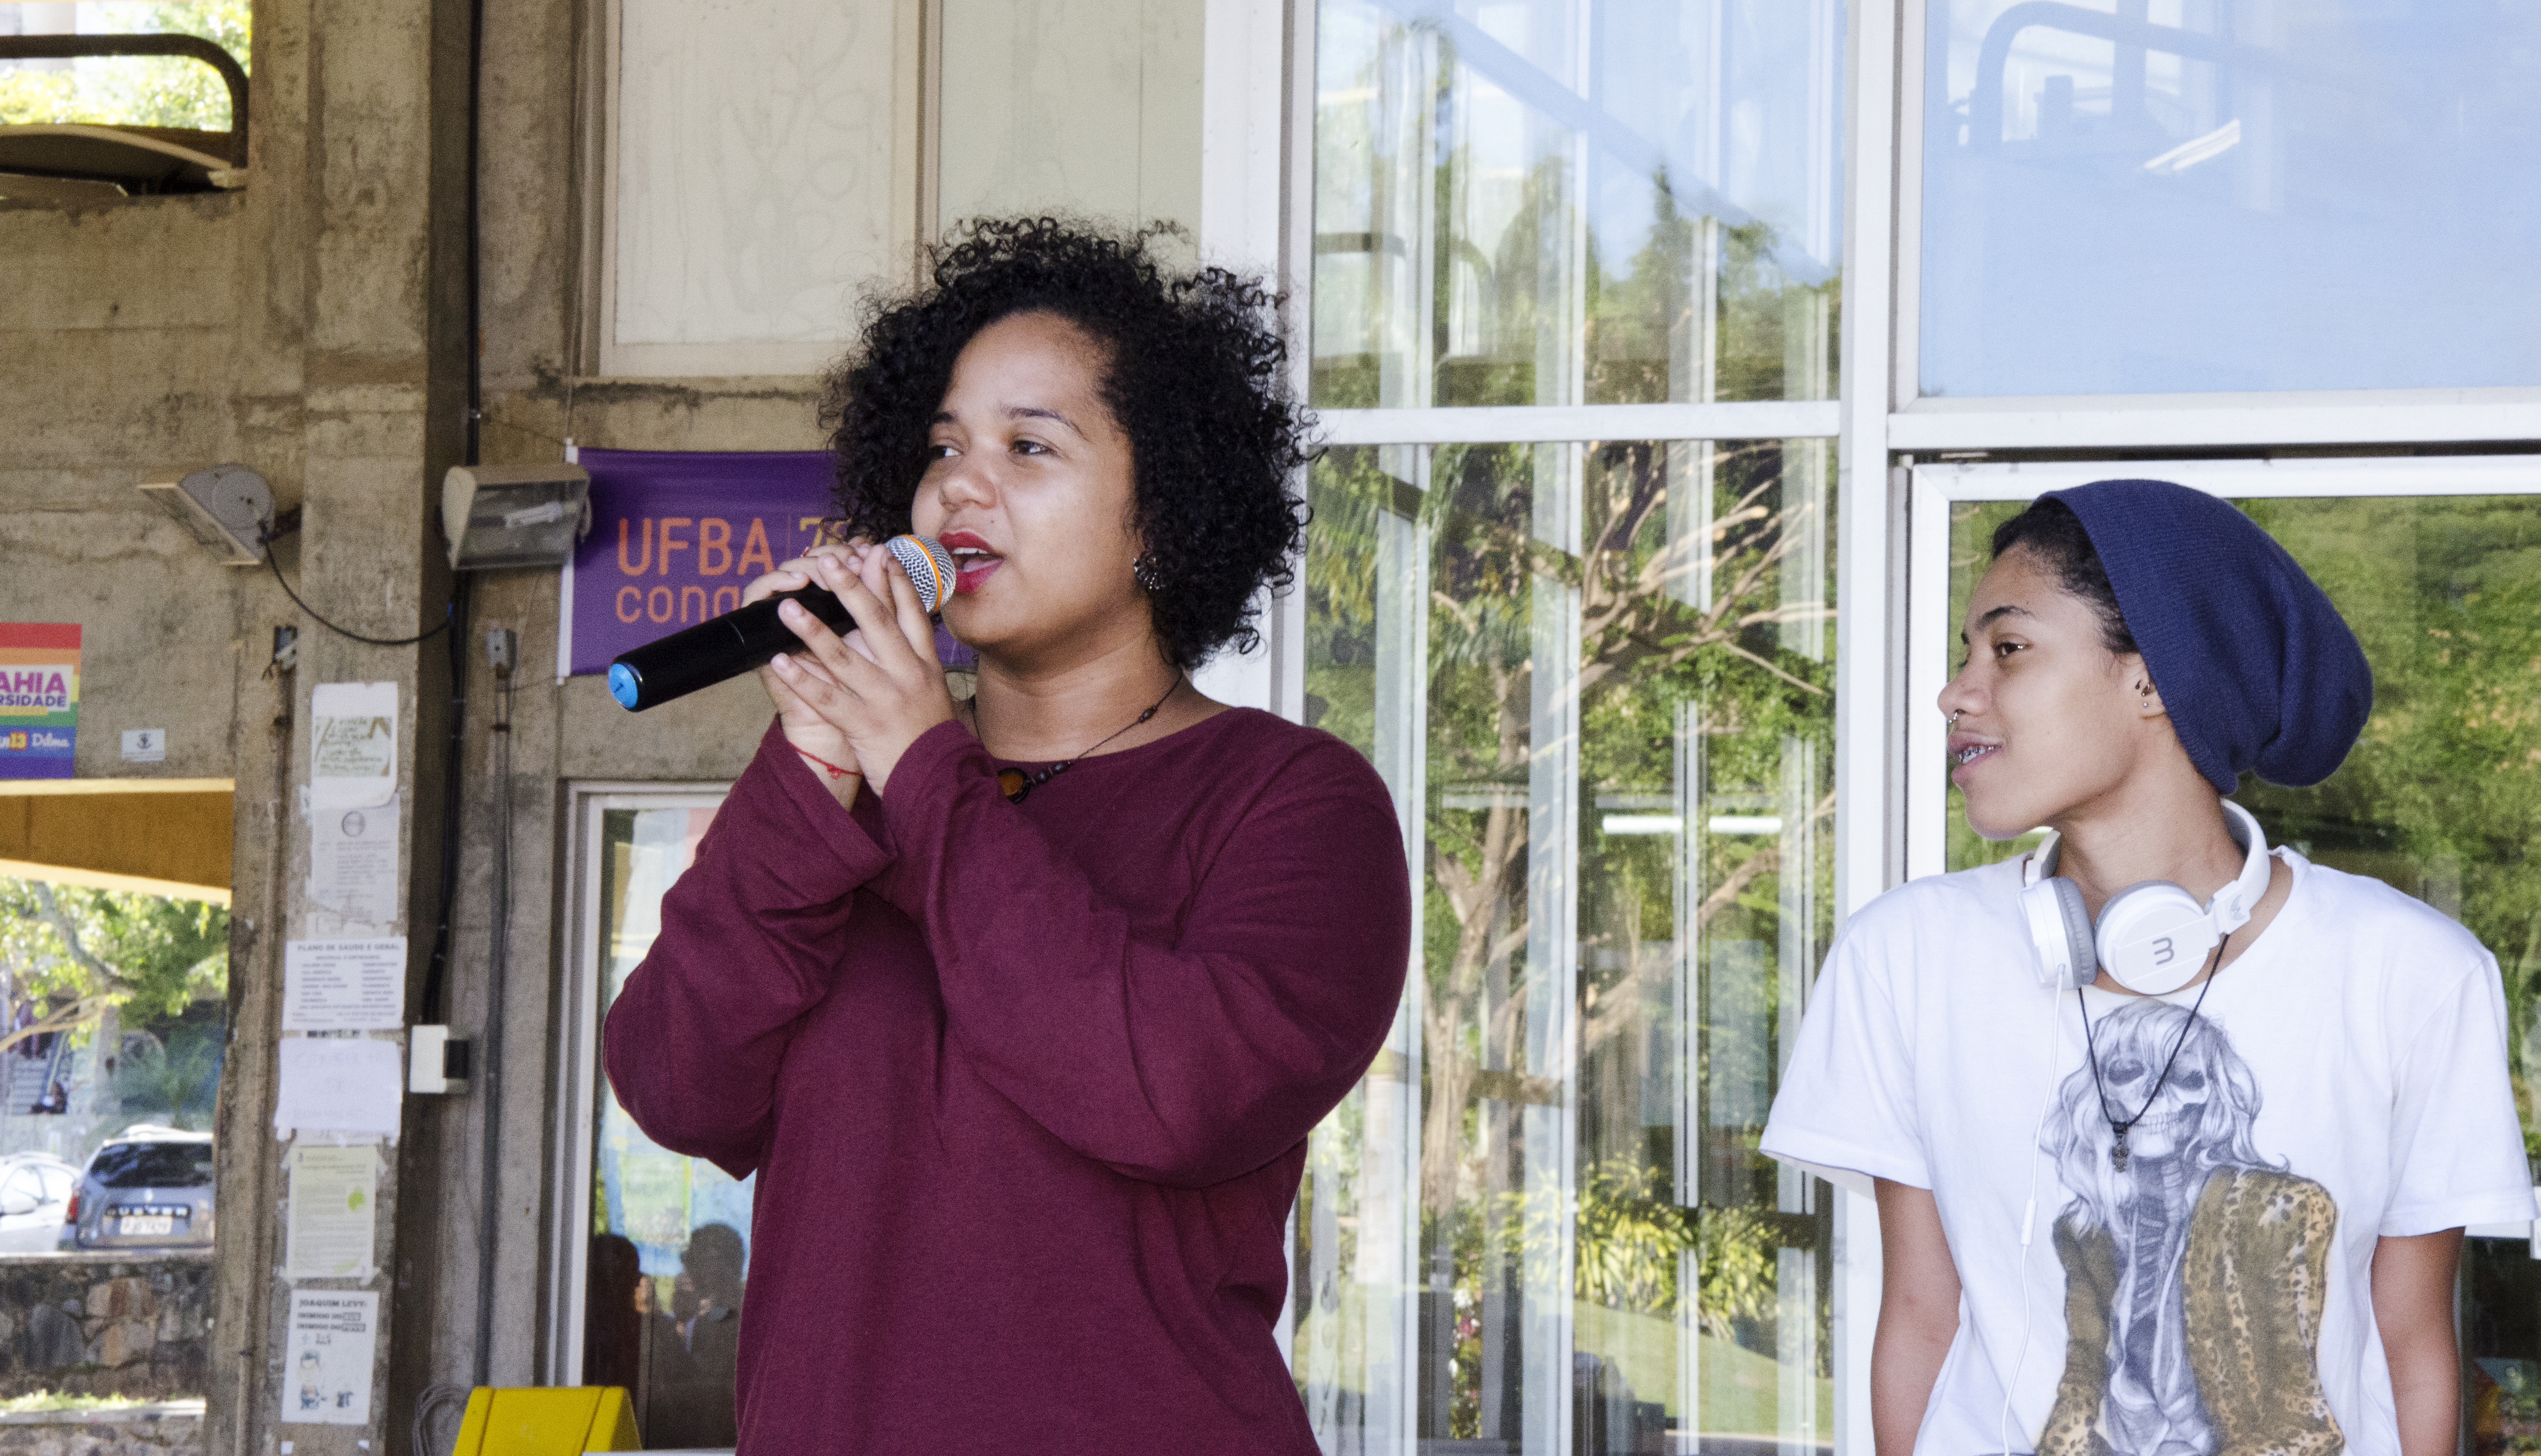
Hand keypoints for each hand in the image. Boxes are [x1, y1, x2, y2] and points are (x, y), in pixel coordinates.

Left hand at [765, 549, 955, 797]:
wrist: (940, 782)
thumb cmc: (931, 737)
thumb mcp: (934, 691)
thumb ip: (917, 658)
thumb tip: (905, 627)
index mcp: (925, 665)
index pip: (911, 614)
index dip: (895, 580)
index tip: (878, 552)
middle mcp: (908, 676)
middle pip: (877, 623)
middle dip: (850, 588)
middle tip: (827, 562)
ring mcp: (886, 700)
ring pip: (845, 657)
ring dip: (812, 629)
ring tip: (787, 607)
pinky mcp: (865, 725)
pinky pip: (828, 698)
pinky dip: (801, 679)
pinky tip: (779, 661)